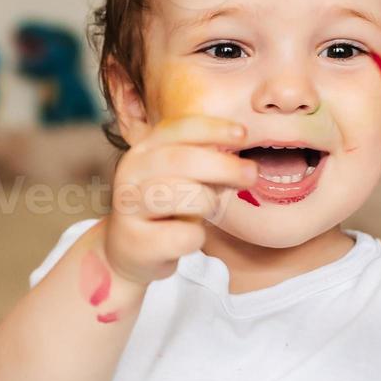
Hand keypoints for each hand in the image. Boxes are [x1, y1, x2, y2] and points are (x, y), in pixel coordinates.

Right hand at [103, 116, 258, 286]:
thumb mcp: (181, 177)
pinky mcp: (136, 241)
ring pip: (185, 196)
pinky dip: (196, 237)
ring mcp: (128, 206)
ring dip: (208, 202)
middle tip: (251, 174)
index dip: (213, 129)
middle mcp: (131, 172)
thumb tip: (244, 154)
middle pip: (182, 159)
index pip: (178, 129)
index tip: (243, 134)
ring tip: (206, 208)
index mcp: (144, 150)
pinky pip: (185, 235)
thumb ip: (204, 161)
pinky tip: (185, 237)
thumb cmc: (166, 209)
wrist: (129, 251)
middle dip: (224, 165)